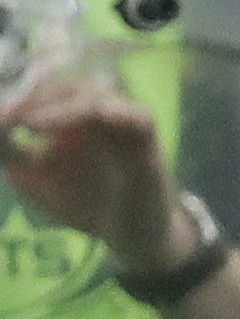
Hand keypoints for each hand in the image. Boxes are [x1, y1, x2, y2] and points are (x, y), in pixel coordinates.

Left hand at [0, 78, 199, 267]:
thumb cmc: (82, 205)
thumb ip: (7, 149)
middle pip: (62, 83)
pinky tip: (86, 121)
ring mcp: (120, 120)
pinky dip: (110, 112)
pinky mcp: (147, 137)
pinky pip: (134, 114)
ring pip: (92, 94)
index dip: (16, 96)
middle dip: (31, 96)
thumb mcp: (30, 177)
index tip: (0, 116)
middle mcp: (91, 112)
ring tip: (31, 123)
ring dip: (59, 104)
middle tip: (7, 115)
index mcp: (63, 117)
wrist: (127, 235)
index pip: (37, 90)